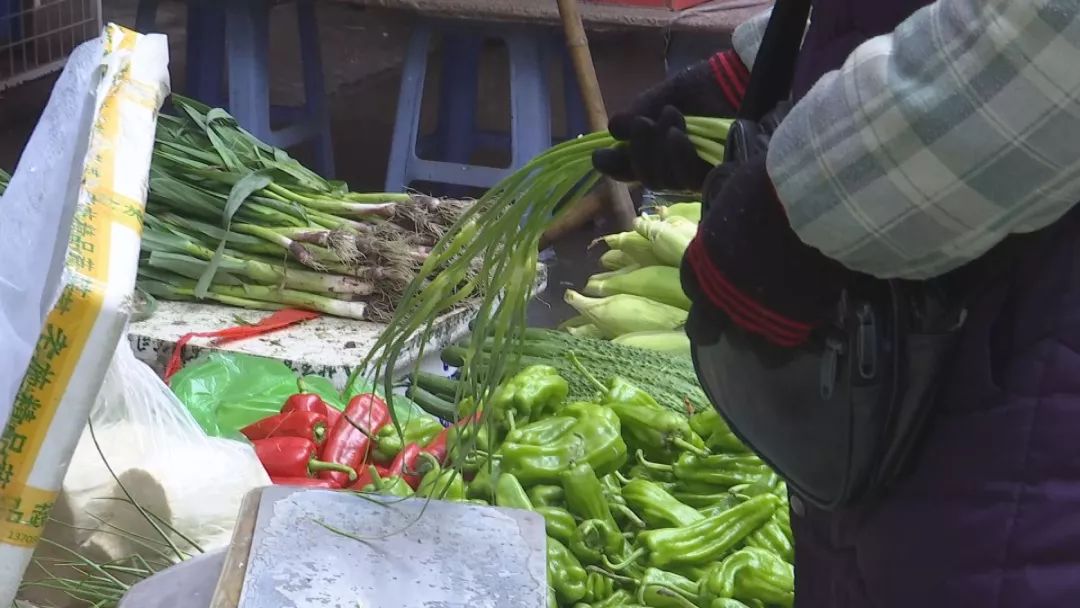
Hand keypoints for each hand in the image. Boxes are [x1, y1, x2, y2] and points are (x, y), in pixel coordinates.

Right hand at [592, 50, 748, 190]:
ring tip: (670, 117)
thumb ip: (641, 111)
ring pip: (663, 179)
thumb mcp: (668, 94)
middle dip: (638, 151)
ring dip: (658, 150)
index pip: (631, 168)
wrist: (744, 80)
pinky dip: (678, 155)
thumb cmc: (707, 87)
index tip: (599, 157)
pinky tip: (678, 135)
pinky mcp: (716, 176)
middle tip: (641, 124)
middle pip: (646, 177)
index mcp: (659, 148)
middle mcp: (676, 166)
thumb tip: (613, 129)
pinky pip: (688, 178)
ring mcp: (696, 174)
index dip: (614, 167)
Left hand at [681, 156, 851, 347]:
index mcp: (700, 265)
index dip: (706, 288)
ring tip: (778, 322)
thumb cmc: (767, 192)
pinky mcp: (786, 329)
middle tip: (744, 313)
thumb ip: (728, 212)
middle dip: (720, 324)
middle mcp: (717, 298)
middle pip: (705, 330)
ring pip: (746, 345)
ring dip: (758, 336)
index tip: (721, 285)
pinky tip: (804, 329)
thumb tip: (731, 200)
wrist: (808, 210)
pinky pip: (781, 352)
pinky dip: (791, 343)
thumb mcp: (734, 195)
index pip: (692, 287)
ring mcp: (750, 318)